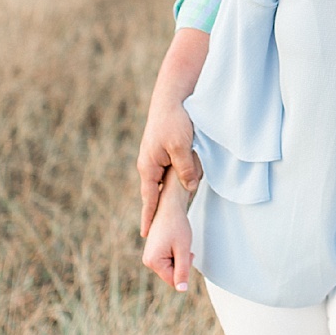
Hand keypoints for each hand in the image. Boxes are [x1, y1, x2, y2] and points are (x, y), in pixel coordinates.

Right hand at [138, 100, 200, 238]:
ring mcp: (156, 159)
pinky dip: (176, 181)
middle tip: (159, 230)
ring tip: (174, 213)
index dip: (149, 217)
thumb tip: (190, 189)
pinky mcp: (164, 153)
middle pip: (156, 193)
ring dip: (171, 194)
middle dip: (159, 210)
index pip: (149, 199)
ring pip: (165, 183)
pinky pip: (169, 172)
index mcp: (149, 167)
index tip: (145, 234)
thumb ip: (185, 169)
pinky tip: (184, 187)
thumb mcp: (181, 147)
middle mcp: (149, 166)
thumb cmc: (174, 122)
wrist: (171, 100)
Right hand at [142, 182, 194, 291]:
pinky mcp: (154, 252)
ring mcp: (150, 256)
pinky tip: (177, 243)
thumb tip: (182, 290)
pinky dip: (177, 254)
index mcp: (152, 262)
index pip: (172, 280)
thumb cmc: (177, 227)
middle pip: (172, 274)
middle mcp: (148, 261)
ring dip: (181, 258)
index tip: (187, 255)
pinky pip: (169, 260)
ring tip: (180, 244)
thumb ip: (182, 270)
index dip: (184, 271)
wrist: (170, 207)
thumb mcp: (183, 250)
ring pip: (172, 267)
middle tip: (185, 248)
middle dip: (182, 264)